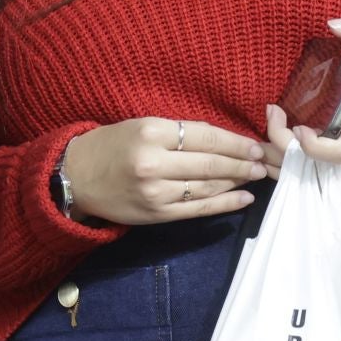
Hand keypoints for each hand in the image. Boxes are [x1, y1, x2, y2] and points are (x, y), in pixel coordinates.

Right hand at [61, 118, 266, 224]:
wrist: (76, 177)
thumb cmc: (111, 145)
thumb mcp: (141, 125)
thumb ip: (178, 132)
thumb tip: (222, 140)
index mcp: (151, 132)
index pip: (204, 136)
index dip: (234, 141)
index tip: (253, 144)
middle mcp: (154, 163)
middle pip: (210, 163)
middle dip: (242, 162)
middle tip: (263, 161)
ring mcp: (156, 193)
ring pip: (207, 186)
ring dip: (237, 181)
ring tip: (256, 175)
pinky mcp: (157, 215)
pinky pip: (199, 210)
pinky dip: (225, 204)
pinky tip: (243, 197)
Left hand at [265, 15, 340, 183]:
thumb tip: (332, 24)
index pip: (340, 152)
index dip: (314, 147)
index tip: (297, 127)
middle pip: (315, 166)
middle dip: (283, 144)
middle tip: (271, 113)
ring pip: (310, 176)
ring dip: (281, 156)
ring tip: (268, 126)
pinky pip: (315, 178)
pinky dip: (291, 164)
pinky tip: (276, 143)